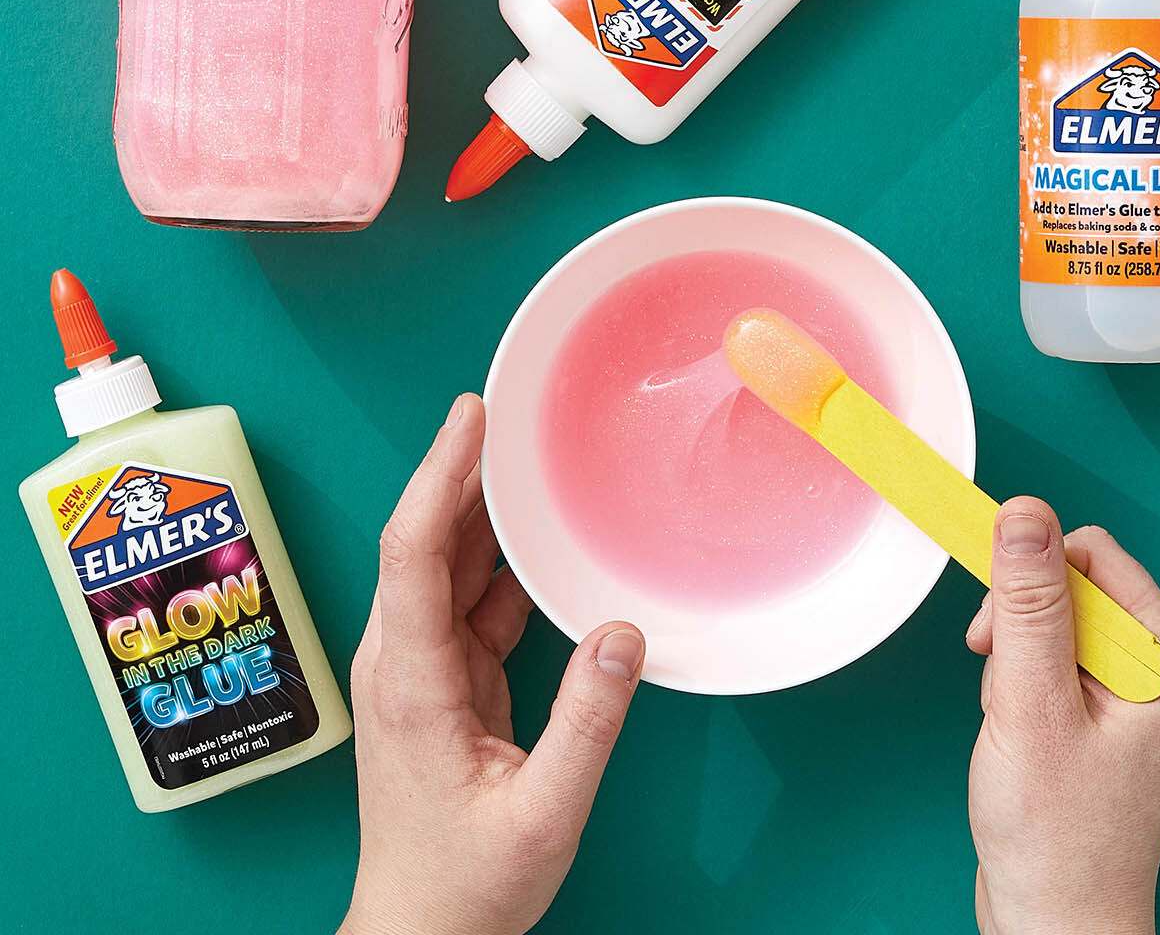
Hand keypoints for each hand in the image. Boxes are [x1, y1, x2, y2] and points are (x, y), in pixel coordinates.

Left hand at [340, 393, 644, 934]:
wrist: (420, 932)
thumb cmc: (466, 883)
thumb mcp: (543, 813)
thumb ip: (588, 722)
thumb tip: (623, 633)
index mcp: (413, 679)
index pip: (414, 551)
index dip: (440, 475)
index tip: (471, 418)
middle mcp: (404, 658)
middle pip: (425, 540)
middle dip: (461, 470)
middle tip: (507, 410)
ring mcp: (419, 666)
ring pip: (447, 564)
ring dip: (481, 510)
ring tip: (525, 456)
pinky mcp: (442, 678)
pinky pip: (470, 599)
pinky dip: (500, 562)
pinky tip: (534, 538)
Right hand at [965, 496, 1159, 934]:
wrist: (1055, 918)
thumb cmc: (1055, 832)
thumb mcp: (1031, 705)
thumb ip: (1027, 604)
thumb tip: (1024, 512)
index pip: (1094, 555)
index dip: (1034, 578)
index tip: (996, 630)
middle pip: (1071, 585)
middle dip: (1019, 627)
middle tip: (1007, 687)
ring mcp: (1133, 693)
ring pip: (1051, 620)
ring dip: (1014, 660)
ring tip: (1016, 721)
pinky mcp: (1104, 711)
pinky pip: (1049, 659)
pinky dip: (1019, 684)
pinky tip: (1020, 730)